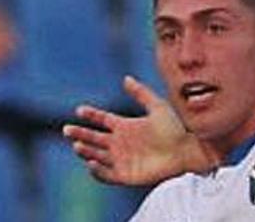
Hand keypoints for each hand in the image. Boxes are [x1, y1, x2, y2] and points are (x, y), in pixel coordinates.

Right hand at [62, 76, 215, 185]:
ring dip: (86, 150)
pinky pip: (106, 175)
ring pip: (96, 155)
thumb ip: (141, 93)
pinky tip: (91, 162)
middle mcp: (119, 143)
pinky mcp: (126, 175)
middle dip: (79, 133)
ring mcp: (121, 159)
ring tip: (78, 145)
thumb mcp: (157, 107)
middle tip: (67, 130)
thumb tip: (125, 78)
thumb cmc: (175, 129)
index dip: (90, 115)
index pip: (101, 119)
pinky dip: (97, 171)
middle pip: (93, 138)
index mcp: (124, 126)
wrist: (186, 152)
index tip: (80, 110)